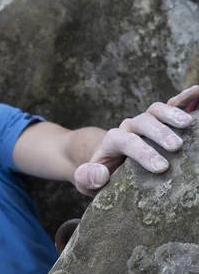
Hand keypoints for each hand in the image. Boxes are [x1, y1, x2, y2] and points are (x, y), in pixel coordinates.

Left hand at [74, 85, 198, 196]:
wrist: (102, 161)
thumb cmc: (99, 174)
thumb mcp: (86, 180)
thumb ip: (88, 178)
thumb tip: (101, 174)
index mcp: (112, 142)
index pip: (126, 141)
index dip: (143, 153)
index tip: (160, 168)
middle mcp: (128, 127)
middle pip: (143, 122)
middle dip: (160, 133)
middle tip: (176, 147)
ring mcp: (142, 122)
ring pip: (155, 111)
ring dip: (172, 115)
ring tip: (188, 125)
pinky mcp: (156, 121)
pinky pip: (169, 105)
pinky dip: (183, 98)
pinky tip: (197, 93)